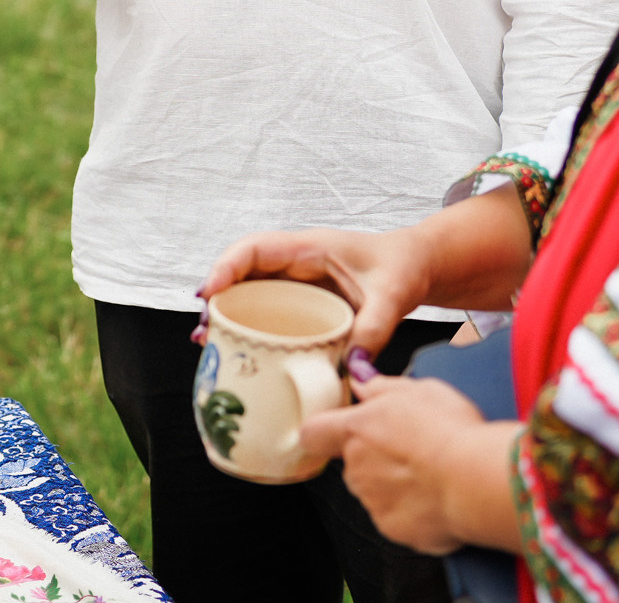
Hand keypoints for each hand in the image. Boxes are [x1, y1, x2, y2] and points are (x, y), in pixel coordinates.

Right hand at [199, 228, 429, 362]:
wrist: (415, 266)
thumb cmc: (402, 268)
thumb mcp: (394, 297)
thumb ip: (374, 330)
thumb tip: (352, 369)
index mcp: (309, 248)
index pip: (254, 248)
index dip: (226, 267)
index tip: (209, 293)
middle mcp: (294, 261)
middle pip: (240, 272)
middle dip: (217, 298)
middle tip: (203, 332)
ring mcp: (294, 281)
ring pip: (248, 291)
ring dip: (227, 314)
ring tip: (208, 343)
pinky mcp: (300, 301)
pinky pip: (265, 308)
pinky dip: (248, 326)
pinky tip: (239, 351)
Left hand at [299, 379, 517, 553]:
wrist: (475, 480)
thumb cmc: (450, 431)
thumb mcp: (420, 389)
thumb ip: (382, 387)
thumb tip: (361, 382)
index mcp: (356, 429)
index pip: (314, 432)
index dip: (322, 432)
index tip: (334, 432)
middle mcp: (356, 467)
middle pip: (353, 463)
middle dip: (375, 457)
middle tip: (413, 448)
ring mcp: (373, 501)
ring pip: (375, 490)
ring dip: (394, 484)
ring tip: (432, 473)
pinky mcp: (393, 528)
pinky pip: (397, 517)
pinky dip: (413, 510)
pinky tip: (438, 495)